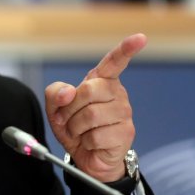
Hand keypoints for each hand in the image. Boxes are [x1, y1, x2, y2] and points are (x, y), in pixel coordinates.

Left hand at [45, 34, 146, 182]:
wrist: (85, 156)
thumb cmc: (74, 126)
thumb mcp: (55, 108)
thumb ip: (54, 93)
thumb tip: (67, 93)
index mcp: (101, 81)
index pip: (114, 62)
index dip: (126, 49)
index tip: (140, 38)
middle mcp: (116, 93)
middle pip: (87, 91)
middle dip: (69, 108)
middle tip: (68, 119)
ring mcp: (124, 113)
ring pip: (90, 115)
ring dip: (75, 127)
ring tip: (80, 132)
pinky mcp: (126, 133)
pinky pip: (96, 135)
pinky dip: (85, 141)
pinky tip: (91, 142)